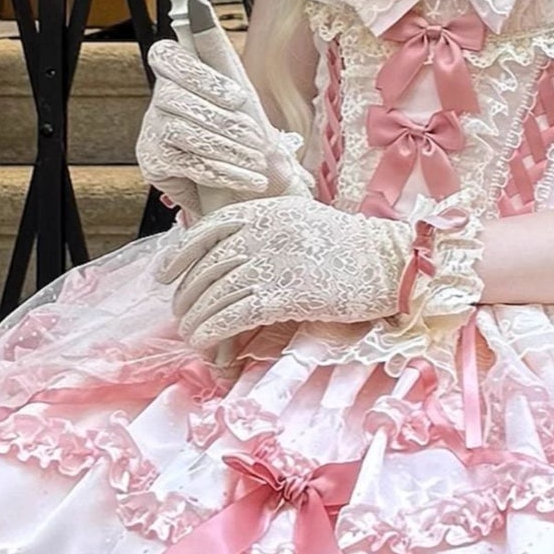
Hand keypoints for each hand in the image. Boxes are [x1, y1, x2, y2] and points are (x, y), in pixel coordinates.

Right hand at [135, 36, 312, 220]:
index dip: (199, 74)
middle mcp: (161, 98)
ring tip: (257, 161)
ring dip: (227, 148)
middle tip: (256, 137)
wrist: (252, 181)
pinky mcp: (154, 162)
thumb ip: (214, 44)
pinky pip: (186, 162)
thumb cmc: (245, 131)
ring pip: (183, 131)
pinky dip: (222, 171)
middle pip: (176, 98)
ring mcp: (153, 130)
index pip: (167, 56)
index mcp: (180, 73)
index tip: (238, 96)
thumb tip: (195, 0)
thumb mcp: (238, 85)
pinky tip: (246, 177)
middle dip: (223, 119)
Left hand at [160, 194, 409, 344]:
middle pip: (208, 267)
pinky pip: (234, 315)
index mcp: (267, 210)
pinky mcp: (285, 295)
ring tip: (189, 333)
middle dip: (188, 294)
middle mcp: (264, 233)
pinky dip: (212, 330)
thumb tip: (230, 255)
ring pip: (216, 293)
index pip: (208, 229)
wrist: (389, 264)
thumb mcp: (303, 219)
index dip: (180, 255)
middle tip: (181, 313)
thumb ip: (266, 229)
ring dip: (195, 318)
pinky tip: (203, 343)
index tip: (164, 275)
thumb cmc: (350, 247)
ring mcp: (273, 263)